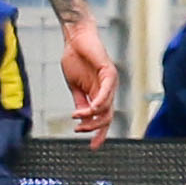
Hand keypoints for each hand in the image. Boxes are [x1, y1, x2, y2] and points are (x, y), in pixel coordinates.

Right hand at [59, 19, 118, 145]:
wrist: (74, 38)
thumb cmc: (75, 59)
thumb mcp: (75, 86)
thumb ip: (80, 102)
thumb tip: (82, 119)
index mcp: (100, 94)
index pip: (104, 119)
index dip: (99, 133)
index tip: (92, 146)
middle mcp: (108, 90)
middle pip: (107, 117)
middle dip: (95, 129)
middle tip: (80, 131)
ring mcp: (110, 82)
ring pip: (106, 108)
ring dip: (91, 117)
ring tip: (77, 119)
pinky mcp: (109, 72)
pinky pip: (106, 93)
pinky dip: (96, 103)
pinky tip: (88, 109)